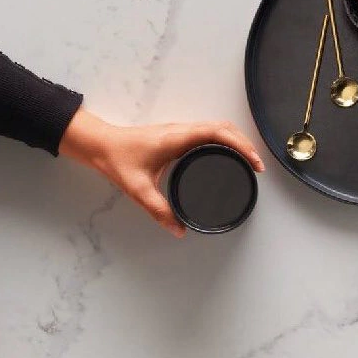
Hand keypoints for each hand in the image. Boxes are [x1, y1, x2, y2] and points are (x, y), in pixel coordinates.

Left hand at [59, 109, 264, 236]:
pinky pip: (207, 132)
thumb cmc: (117, 159)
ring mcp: (179, 131)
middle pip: (223, 128)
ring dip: (236, 140)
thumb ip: (159, 211)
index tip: (254, 162)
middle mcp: (181, 131)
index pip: (218, 133)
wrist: (100, 144)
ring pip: (217, 128)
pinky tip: (226, 154)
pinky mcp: (177, 136)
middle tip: (257, 165)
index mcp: (177, 138)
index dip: (240, 145)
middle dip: (245, 144)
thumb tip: (178, 229)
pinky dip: (224, 140)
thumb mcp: (138, 189)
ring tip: (248, 160)